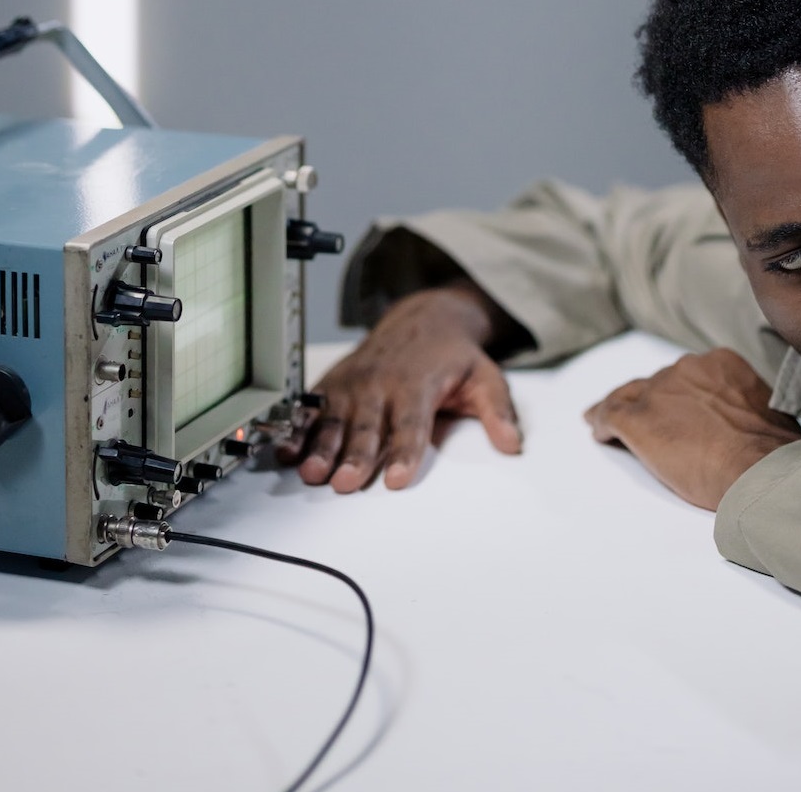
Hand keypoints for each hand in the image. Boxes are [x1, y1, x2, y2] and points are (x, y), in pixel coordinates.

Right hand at [278, 280, 523, 491]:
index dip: (404, 452)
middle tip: (345, 483)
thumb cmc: (453, 356)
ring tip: (312, 472)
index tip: (396, 479)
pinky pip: (312, 408)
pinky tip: (287, 452)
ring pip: (335, 418)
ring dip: (321, 447)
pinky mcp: (334, 382)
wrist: (423, 317)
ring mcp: (354, 381)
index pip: (412, 423)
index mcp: (420, 383)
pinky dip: (298, 429)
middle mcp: (382, 382)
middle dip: (356, 455)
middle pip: (368, 426)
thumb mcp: (486, 377)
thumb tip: (513, 444)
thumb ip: (498, 412)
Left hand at [583, 348, 800, 509]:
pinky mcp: (638, 420)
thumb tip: (745, 423)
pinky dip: (601, 424)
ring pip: (626, 396)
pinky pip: (609, 416)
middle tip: (640, 416)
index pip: (686, 375)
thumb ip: (743, 406)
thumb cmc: (771, 451)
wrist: (757, 469)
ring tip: (601, 419)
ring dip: (615, 408)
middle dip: (648, 401)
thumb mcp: (766, 412)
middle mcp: (685, 369)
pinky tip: (600, 434)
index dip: (674, 393)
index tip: (673, 406)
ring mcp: (658, 393)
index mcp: (719, 364)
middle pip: (655, 384)